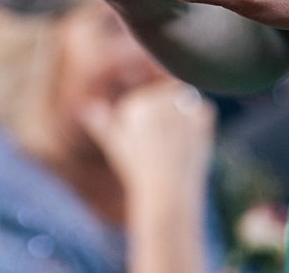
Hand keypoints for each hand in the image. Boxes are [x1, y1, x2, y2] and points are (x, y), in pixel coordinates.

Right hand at [79, 80, 215, 194]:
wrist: (167, 195)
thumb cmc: (137, 172)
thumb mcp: (115, 145)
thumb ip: (100, 121)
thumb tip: (84, 107)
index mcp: (135, 104)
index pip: (147, 93)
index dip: (153, 116)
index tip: (155, 139)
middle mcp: (159, 99)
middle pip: (167, 92)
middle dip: (169, 112)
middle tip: (167, 144)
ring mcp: (183, 106)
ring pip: (186, 99)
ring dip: (184, 114)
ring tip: (177, 144)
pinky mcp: (203, 115)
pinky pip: (204, 110)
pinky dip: (201, 123)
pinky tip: (191, 143)